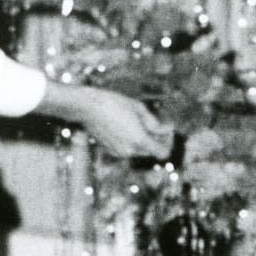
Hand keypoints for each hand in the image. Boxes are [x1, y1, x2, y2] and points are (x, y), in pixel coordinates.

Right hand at [56, 83, 171, 163]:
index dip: (168, 143)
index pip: (162, 153)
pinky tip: (128, 126)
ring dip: (144, 140)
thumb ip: (154, 122)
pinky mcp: (111, 150)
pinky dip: (132, 140)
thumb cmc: (113, 103)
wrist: (87, 107)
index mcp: (139, 140)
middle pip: (152, 151)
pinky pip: (128, 148)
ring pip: (140, 150)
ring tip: (142, 122)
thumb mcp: (138, 108)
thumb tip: (166, 129)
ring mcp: (119, 152)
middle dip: (157, 140)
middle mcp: (130, 151)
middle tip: (159, 124)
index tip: (167, 130)